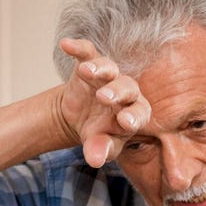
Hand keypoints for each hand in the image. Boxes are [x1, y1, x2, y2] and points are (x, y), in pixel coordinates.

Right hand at [56, 38, 151, 167]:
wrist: (81, 116)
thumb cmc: (98, 133)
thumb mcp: (97, 144)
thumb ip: (100, 150)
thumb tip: (95, 160)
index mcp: (134, 113)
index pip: (139, 113)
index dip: (133, 117)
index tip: (125, 121)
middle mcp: (126, 92)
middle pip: (128, 88)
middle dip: (117, 91)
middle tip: (104, 97)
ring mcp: (108, 76)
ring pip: (110, 68)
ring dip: (100, 68)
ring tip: (87, 71)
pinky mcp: (90, 63)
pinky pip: (87, 52)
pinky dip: (78, 47)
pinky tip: (66, 45)